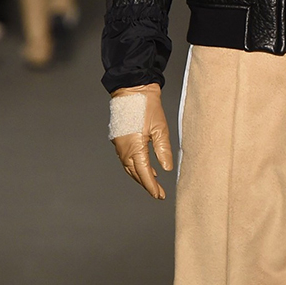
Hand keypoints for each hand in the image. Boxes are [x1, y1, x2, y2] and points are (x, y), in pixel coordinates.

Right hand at [110, 83, 173, 198]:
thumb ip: (163, 150)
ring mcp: (120, 144)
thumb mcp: (160, 128)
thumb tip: (166, 168)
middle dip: (146, 184)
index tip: (159, 195)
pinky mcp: (120, 138)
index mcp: (134, 147)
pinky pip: (127, 158)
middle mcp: (124, 149)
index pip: (143, 173)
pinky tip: (145, 166)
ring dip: (141, 176)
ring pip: (129, 167)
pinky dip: (136, 166)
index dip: (151, 186)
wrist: (133, 88)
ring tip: (154, 183)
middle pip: (135, 173)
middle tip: (158, 193)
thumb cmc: (146, 105)